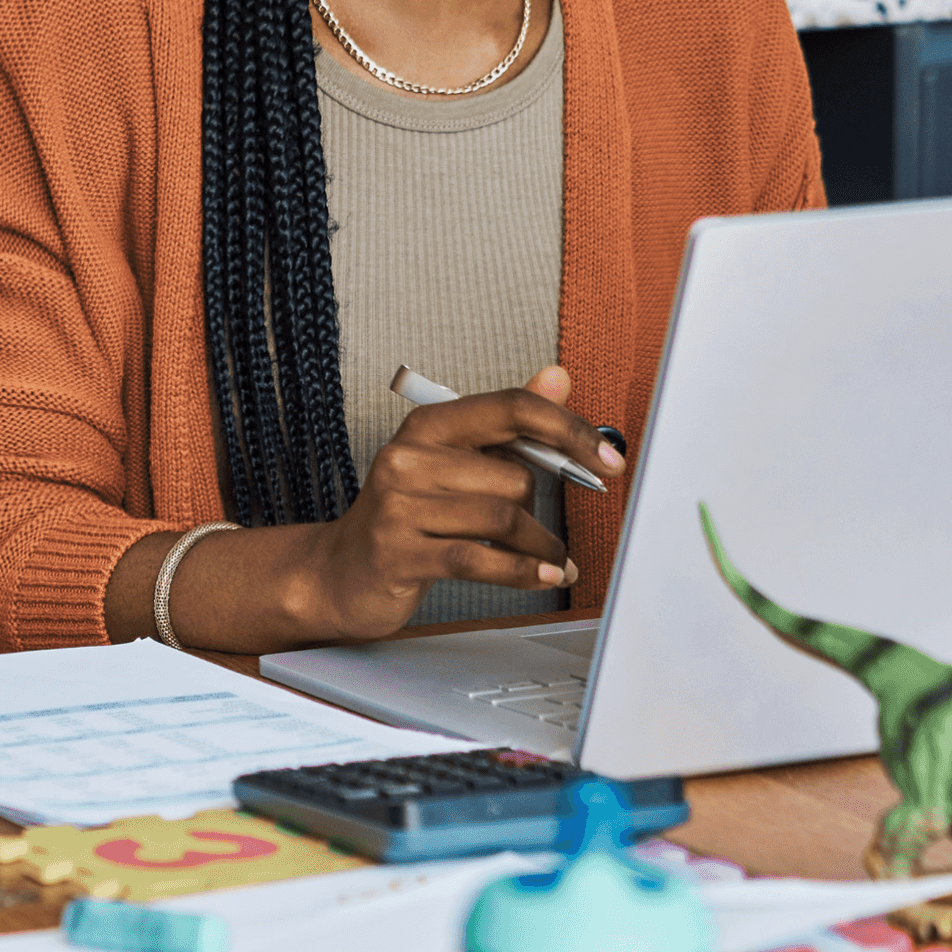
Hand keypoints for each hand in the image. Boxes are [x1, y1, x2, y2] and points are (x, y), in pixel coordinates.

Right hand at [99, 365, 619, 652]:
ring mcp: (399, 507)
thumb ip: (509, 424)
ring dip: (537, 546)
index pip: (513, 410)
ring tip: (545, 559)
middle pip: (512, 476)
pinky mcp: (400, 554)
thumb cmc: (408, 516)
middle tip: (537, 529)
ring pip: (502, 519)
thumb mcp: (455, 462)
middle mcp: (408, 458)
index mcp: (428, 425)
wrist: (340, 573)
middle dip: (538, 508)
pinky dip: (523, 571)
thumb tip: (558, 375)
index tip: (611, 458)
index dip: (570, 431)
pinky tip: (544, 576)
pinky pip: (480, 560)